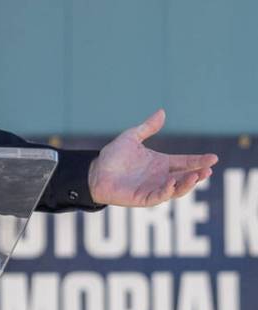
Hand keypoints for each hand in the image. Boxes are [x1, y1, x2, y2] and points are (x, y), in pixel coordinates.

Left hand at [88, 109, 217, 206]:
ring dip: (187, 184)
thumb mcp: (131, 138)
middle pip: (185, 176)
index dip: (199, 160)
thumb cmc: (113, 156)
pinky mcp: (143, 198)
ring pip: (176, 189)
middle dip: (198, 174)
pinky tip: (172, 183)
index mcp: (161, 163)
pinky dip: (167, 191)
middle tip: (208, 169)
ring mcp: (153, 188)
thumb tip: (162, 111)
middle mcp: (161, 177)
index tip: (213, 158)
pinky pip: (159, 196)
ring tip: (195, 176)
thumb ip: (147, 127)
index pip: (185, 161)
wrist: (94, 171)